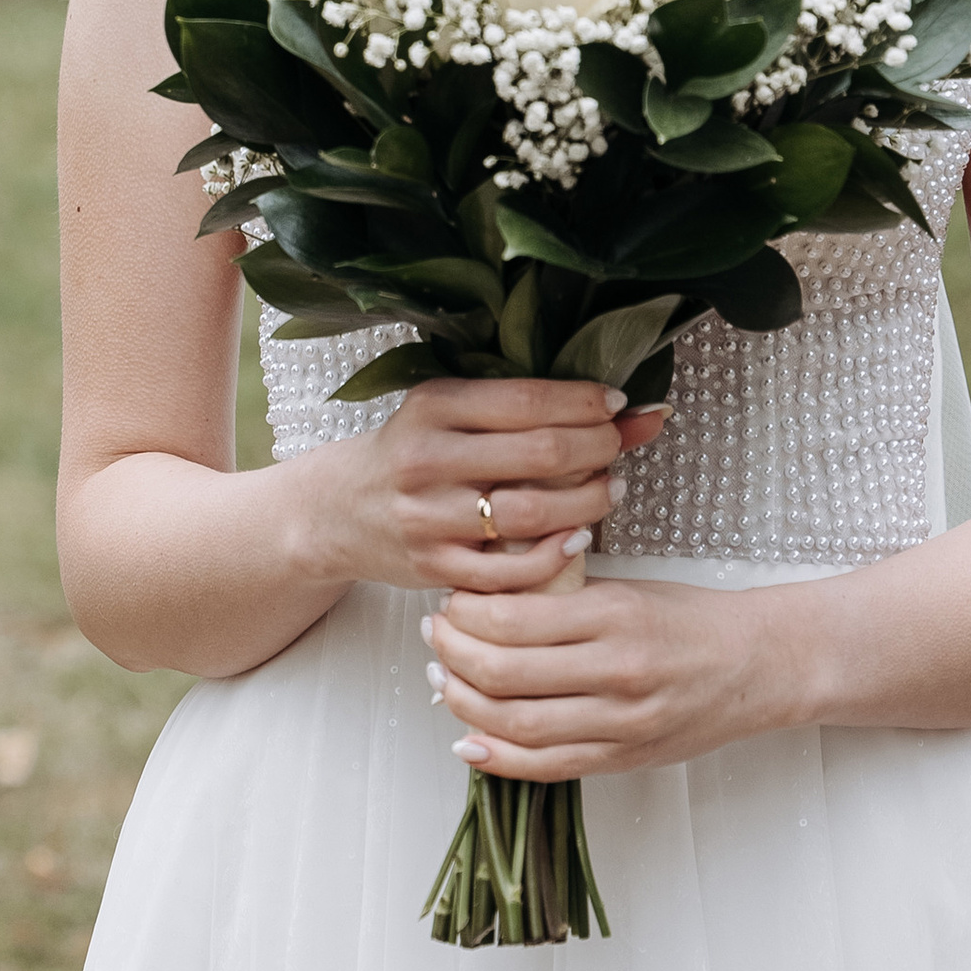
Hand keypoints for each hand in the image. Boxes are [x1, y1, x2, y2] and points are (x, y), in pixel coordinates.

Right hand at [293, 376, 669, 597]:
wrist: (337, 511)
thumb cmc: (409, 455)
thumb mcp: (451, 413)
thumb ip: (528, 407)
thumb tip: (632, 407)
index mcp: (433, 406)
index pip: (528, 399)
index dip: (586, 402)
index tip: (616, 403)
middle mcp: (426, 459)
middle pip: (542, 453)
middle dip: (599, 448)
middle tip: (616, 447)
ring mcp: (429, 518)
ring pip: (534, 513)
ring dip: (590, 501)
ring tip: (608, 490)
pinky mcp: (434, 567)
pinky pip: (513, 571)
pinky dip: (557, 555)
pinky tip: (577, 537)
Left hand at [425, 570, 802, 779]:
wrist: (759, 665)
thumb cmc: (691, 621)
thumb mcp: (628, 589)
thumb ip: (562, 595)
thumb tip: (485, 597)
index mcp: (614, 615)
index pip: (510, 620)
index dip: (463, 616)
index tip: (448, 605)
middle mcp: (617, 670)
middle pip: (502, 672)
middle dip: (451, 656)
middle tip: (433, 639)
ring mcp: (621, 721)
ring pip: (515, 723)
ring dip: (462, 704)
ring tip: (442, 682)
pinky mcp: (624, 758)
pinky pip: (545, 765)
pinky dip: (496, 757)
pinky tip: (468, 740)